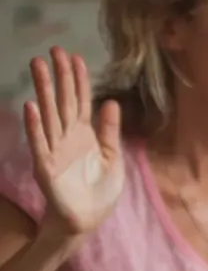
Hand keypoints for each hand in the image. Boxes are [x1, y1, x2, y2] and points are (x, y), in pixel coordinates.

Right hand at [25, 48, 123, 235]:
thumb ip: (110, 132)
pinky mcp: (46, 166)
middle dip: (59, 76)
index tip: (75, 56)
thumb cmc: (99, 192)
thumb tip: (112, 101)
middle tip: (54, 50)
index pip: (80, 101)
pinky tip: (31, 106)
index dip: (78, 80)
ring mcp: (55, 149)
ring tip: (38, 66)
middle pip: (63, 101)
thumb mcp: (113, 158)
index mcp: (85, 135)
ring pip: (49, 114)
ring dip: (43, 90)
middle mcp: (68, 137)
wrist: (88, 220)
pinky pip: (39, 143)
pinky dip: (35, 125)